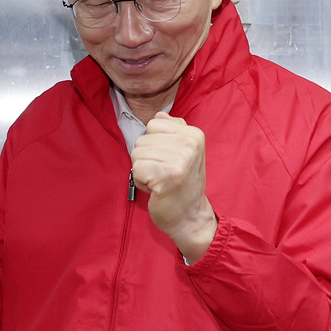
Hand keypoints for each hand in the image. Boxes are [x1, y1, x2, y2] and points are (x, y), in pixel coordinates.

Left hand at [131, 113, 217, 261]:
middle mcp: (190, 144)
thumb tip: (159, 114)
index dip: (153, 144)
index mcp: (194, 134)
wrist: (190, 216)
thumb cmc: (183, 184)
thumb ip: (173, 131)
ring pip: (136, 154)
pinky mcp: (167, 175)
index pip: (153, 124)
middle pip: (142, 139)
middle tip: (163, 174)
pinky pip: (136, 169)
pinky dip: (141, 182)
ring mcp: (180, 159)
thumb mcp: (184, 152)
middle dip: (146, 159)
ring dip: (143, 171)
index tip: (167, 160)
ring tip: (160, 181)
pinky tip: (156, 189)